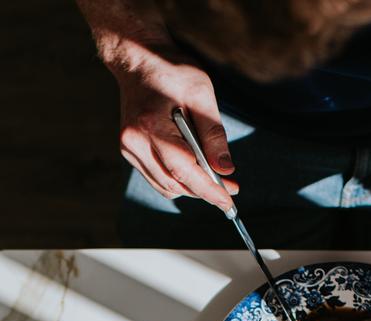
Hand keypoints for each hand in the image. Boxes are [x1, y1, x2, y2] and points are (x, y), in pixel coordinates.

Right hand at [114, 45, 237, 210]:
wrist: (138, 59)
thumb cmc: (171, 71)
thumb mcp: (201, 95)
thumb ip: (213, 134)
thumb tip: (225, 169)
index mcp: (151, 126)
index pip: (184, 171)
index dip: (209, 190)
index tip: (229, 201)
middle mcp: (134, 142)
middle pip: (174, 183)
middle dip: (204, 191)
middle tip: (231, 188)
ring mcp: (129, 148)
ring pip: (164, 185)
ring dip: (191, 188)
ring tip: (217, 180)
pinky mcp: (129, 150)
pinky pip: (156, 176)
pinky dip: (178, 180)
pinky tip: (196, 172)